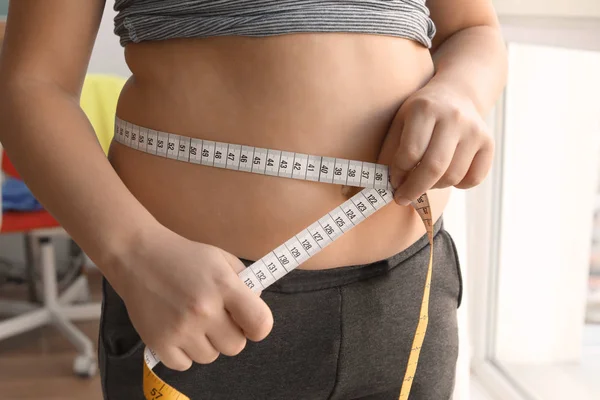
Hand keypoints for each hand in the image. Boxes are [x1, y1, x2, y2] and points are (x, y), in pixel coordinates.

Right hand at [109, 224, 272, 370]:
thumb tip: (256, 305)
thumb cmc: (183, 256)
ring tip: (192, 321)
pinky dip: (183, 353)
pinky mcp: (158, 343)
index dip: (258, 326)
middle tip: (216, 318)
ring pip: (210, 357)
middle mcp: (204, 310)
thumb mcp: (220, 258)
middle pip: (236, 346)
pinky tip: (178, 331)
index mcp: (224, 286)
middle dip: (230, 334)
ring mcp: (180, 329)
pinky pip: (184, 365)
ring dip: (206, 343)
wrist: (137, 256)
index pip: (260, 323)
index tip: (249, 322)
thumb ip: (244, 281)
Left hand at [381, 82, 493, 205]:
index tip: (392, 183)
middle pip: (433, 167)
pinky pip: (473, 179)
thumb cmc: (421, 115)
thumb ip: (392, 151)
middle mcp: (453, 117)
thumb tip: (385, 185)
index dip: (398, 174)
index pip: (410, 153)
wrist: (455, 95)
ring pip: (452, 177)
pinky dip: (458, 185)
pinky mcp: (488, 143)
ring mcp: (474, 130)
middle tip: (402, 198)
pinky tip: (446, 175)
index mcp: (425, 109)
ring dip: (434, 187)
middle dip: (414, 189)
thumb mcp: (400, 122)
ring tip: (425, 180)